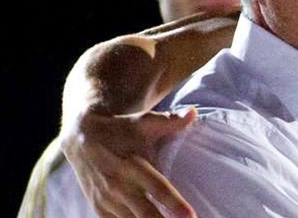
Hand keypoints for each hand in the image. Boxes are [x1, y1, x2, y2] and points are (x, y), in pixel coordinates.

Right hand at [61, 108, 197, 217]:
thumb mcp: (143, 122)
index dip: (174, 204)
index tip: (191, 216)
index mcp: (132, 165)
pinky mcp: (99, 209)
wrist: (81, 138)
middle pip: (145, 213)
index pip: (157, 188)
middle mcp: (117, 186)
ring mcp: (106, 200)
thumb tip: (194, 113)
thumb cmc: (121, 129)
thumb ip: (170, 121)